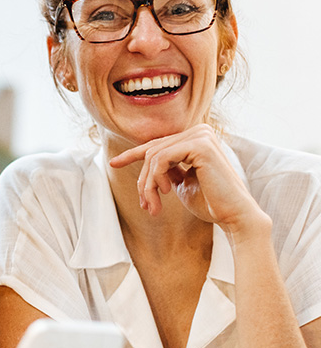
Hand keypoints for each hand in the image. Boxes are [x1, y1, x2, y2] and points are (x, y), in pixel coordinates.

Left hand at [110, 125, 266, 235]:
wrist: (234, 216)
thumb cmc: (210, 203)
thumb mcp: (182, 183)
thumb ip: (168, 170)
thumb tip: (147, 165)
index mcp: (196, 138)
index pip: (157, 145)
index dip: (132, 154)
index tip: (113, 163)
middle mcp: (199, 131)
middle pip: (152, 151)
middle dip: (143, 181)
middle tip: (146, 205)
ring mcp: (201, 135)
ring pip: (153, 156)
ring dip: (148, 185)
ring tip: (154, 205)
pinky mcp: (200, 145)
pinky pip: (161, 159)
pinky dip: (156, 179)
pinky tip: (168, 192)